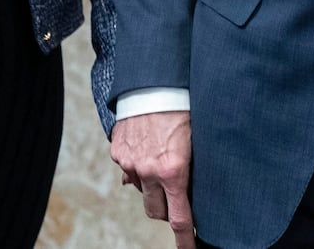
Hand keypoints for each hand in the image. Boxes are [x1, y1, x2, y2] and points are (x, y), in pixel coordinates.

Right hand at [111, 111, 194, 247]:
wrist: (156, 81)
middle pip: (156, 212)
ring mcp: (130, 162)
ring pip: (141, 190)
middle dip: (166, 211)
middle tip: (176, 198)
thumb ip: (189, 170)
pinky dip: (137, 166)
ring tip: (161, 160)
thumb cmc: (183, 108)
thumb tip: (180, 192)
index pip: (180, 219)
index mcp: (174, 171)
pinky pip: (128, 169)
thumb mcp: (196, 141)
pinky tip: (147, 147)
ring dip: (151, 185)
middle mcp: (149, 171)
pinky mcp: (118, 150)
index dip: (185, 241)